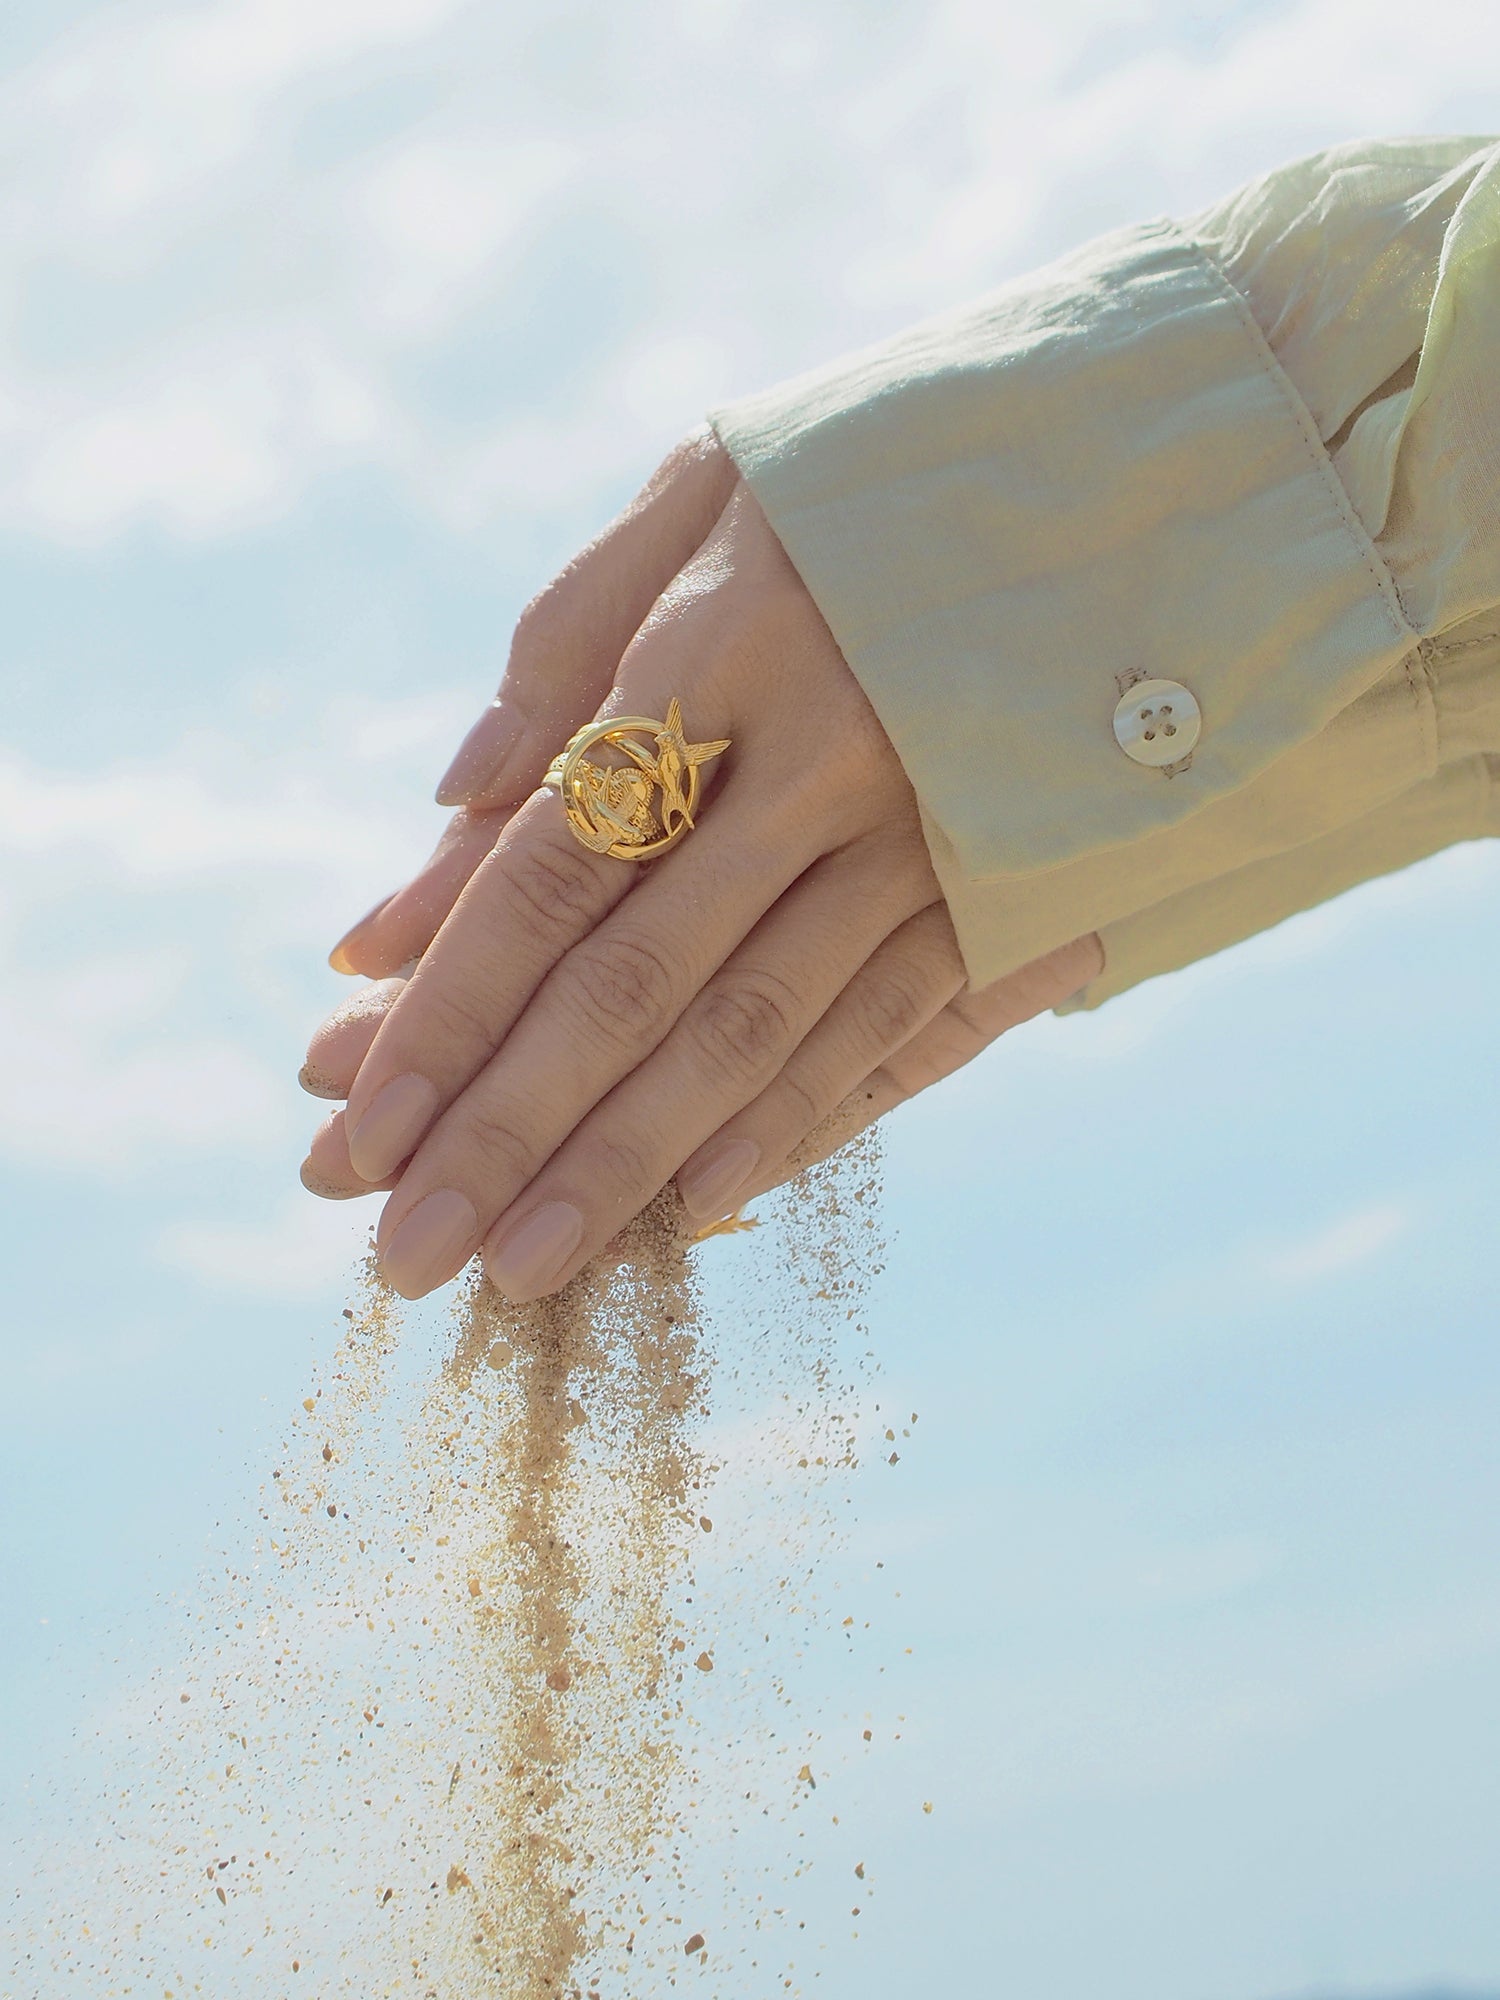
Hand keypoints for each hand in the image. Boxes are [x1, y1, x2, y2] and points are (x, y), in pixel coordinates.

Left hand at [301, 431, 1101, 1299]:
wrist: (1137, 473)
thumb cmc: (868, 483)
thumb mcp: (702, 495)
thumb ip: (565, 641)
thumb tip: (446, 804)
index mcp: (724, 644)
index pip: (552, 868)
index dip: (448, 1007)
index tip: (353, 1116)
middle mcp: (828, 756)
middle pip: (637, 983)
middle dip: (511, 1129)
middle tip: (406, 1251)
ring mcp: (935, 835)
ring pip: (763, 1032)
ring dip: (634, 1163)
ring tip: (525, 1268)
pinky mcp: (1018, 886)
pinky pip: (903, 1030)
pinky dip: (799, 1122)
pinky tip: (706, 1203)